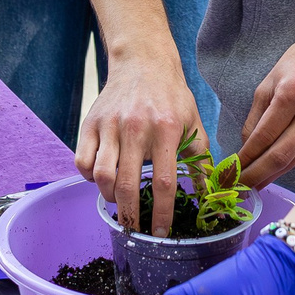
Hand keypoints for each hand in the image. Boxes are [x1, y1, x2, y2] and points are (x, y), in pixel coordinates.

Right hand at [76, 55, 199, 235]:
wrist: (143, 62)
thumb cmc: (172, 97)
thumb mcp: (194, 125)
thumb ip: (202, 161)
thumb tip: (212, 197)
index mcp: (167, 130)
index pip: (164, 183)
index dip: (162, 213)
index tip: (161, 232)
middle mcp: (136, 128)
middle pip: (127, 184)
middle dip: (131, 215)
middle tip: (135, 228)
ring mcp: (110, 125)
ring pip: (101, 176)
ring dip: (110, 198)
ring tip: (120, 203)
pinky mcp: (91, 123)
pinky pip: (82, 161)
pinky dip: (89, 178)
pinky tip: (102, 180)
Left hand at [237, 33, 294, 189]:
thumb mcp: (271, 79)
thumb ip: (257, 116)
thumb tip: (246, 148)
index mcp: (293, 92)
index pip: (264, 136)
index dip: (245, 158)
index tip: (231, 171)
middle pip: (281, 156)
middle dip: (257, 176)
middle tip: (239, 187)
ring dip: (272, 175)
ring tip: (254, 183)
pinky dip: (291, 162)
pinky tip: (277, 168)